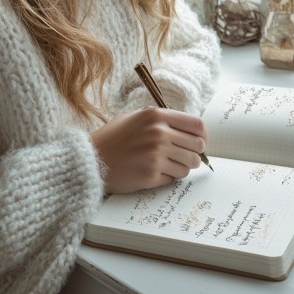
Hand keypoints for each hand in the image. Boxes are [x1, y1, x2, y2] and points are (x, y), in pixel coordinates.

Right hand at [90, 106, 206, 193]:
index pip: (197, 125)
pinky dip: (169, 177)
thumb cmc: (113, 138)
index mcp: (156, 116)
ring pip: (190, 164)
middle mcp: (159, 133)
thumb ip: (161, 120)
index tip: (199, 141)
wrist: (90, 159)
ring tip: (168, 165)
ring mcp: (156, 155)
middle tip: (183, 156)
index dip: (202, 135)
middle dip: (194, 153)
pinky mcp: (151, 174)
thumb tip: (189, 130)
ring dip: (183, 166)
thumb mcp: (136, 118)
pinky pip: (175, 177)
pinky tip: (155, 172)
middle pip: (198, 146)